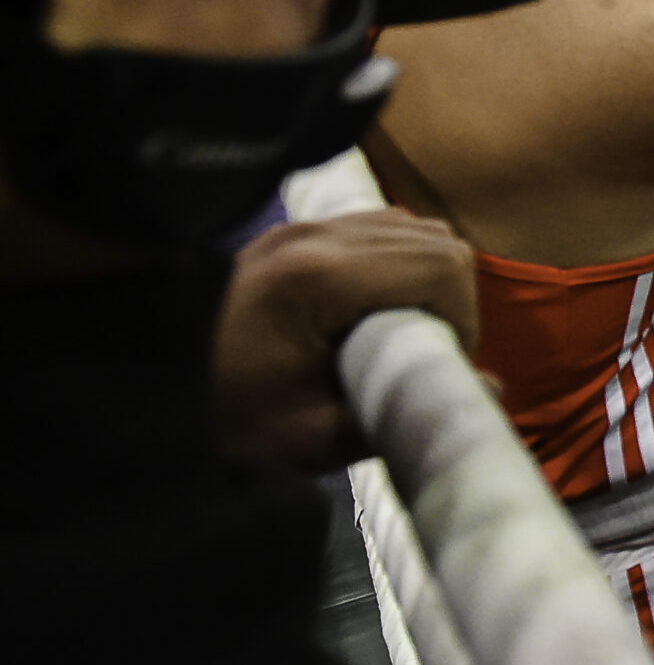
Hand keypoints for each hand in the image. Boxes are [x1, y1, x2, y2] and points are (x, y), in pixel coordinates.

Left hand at [212, 210, 478, 469]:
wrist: (149, 393)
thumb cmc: (229, 422)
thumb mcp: (314, 439)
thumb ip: (406, 414)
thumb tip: (492, 391)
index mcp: (317, 280)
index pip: (440, 266)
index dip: (464, 314)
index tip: (447, 360)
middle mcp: (313, 236)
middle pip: (434, 239)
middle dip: (453, 295)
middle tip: (432, 346)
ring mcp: (300, 225)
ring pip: (410, 225)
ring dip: (428, 272)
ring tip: (407, 325)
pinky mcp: (291, 228)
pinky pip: (376, 226)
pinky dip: (397, 259)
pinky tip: (377, 303)